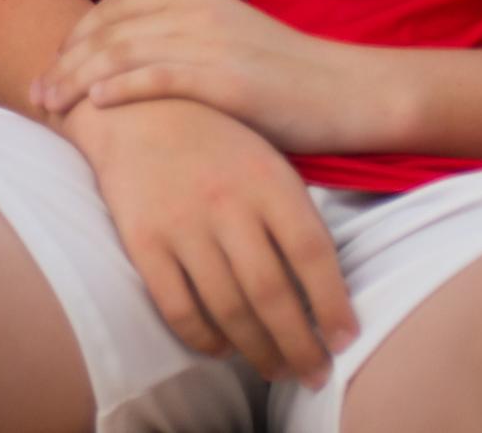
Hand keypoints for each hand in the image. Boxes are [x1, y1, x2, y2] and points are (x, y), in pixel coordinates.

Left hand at [33, 0, 380, 152]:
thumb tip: (131, 66)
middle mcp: (199, 11)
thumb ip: (183, 44)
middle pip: (108, 29)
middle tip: (37, 95)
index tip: (53, 68)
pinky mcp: (229, 78)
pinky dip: (121, 88)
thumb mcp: (229, 43)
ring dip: (78, 79)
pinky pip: (160, 77)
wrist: (351, 92)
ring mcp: (213, 42)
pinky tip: (96, 105)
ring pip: (123, 52)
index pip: (114, 9)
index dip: (76, 37)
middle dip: (64, 61)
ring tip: (51, 106)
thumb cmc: (289, 80)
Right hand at [66, 97, 357, 386]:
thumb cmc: (215, 141)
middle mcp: (227, 202)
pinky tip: (222, 347)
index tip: (346, 339)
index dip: (333, 304)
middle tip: (315, 373)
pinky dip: (203, 338)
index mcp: (267, 179)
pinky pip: (177, 306)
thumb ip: (293, 215)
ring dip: (258, 350)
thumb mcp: (266, 160)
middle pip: (272, 293)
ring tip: (276, 369)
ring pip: (228, 308)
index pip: (312, 254)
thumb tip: (326, 290)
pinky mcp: (143, 240)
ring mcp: (182, 223)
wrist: (135, 109)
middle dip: (300, 345)